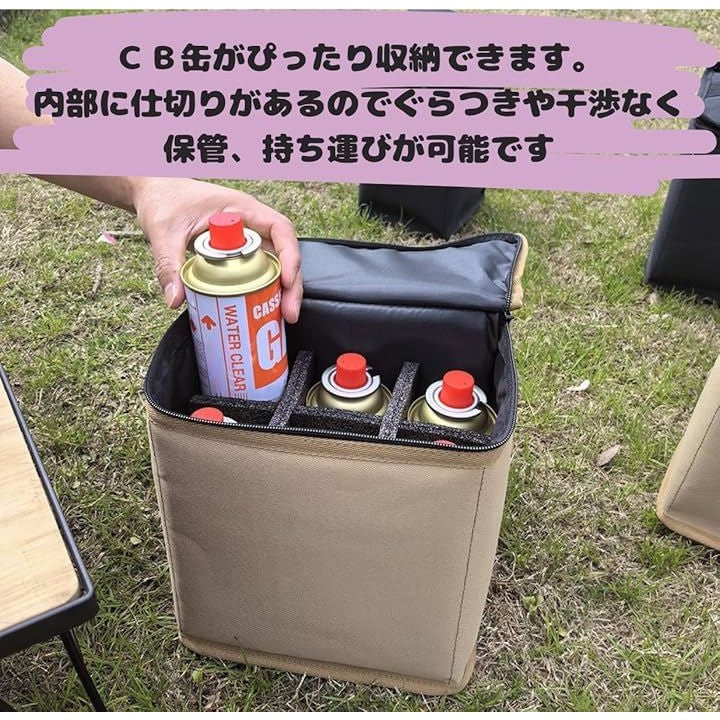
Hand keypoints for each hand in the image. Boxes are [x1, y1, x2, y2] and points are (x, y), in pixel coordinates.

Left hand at [132, 177, 302, 322]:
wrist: (157, 192)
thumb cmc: (165, 199)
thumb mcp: (164, 232)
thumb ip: (169, 265)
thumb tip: (176, 299)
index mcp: (241, 208)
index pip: (280, 229)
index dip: (289, 255)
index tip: (287, 281)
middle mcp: (251, 223)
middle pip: (283, 253)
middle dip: (291, 284)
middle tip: (289, 312)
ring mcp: (246, 238)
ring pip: (274, 264)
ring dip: (280, 290)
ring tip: (280, 316)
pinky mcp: (238, 252)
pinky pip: (258, 270)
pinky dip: (264, 289)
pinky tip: (261, 308)